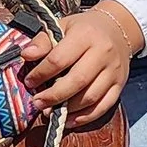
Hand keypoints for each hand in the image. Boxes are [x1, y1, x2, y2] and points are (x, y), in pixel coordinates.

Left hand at [21, 0, 141, 128]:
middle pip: (77, 81)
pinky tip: (69, 119)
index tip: (29, 82)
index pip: (59, 59)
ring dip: (68, 109)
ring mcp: (114, 71)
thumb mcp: (61, 27)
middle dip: (54, 96)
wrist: (118, 29)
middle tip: (37, 102)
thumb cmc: (83, 30)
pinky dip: (85, 117)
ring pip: (91, 97)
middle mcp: (102, 53)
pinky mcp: (120, 85)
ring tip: (49, 111)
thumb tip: (26, 55)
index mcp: (85, 35)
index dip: (41, 74)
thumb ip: (42, 41)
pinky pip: (103, 106)